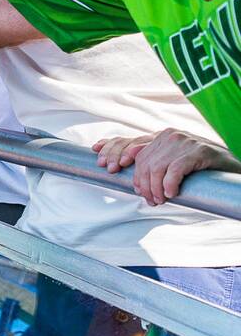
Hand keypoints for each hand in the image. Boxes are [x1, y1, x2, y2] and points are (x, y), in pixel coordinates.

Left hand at [93, 128, 240, 205]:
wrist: (231, 166)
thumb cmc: (200, 167)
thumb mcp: (172, 161)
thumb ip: (152, 160)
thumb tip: (126, 164)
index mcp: (160, 137)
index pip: (131, 142)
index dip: (115, 152)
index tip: (107, 166)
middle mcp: (169, 135)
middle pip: (141, 161)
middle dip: (141, 183)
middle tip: (148, 199)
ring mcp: (184, 141)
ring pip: (156, 167)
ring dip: (155, 188)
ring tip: (160, 199)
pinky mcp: (198, 151)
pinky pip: (175, 170)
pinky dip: (170, 184)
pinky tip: (172, 193)